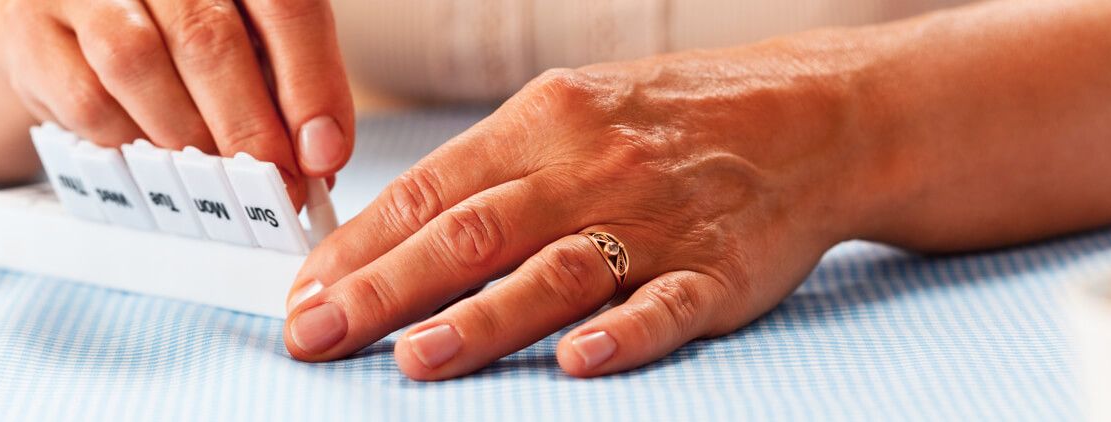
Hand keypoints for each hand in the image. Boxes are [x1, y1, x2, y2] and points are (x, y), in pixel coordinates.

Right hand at [0, 0, 352, 204]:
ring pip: (139, 65)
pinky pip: (87, 100)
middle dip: (251, 127)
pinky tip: (155, 160)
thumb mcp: (239, 33)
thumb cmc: (171, 27)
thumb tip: (320, 153)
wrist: (57, 12)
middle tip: (277, 185)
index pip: (285, 5)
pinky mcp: (28, 28)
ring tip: (220, 180)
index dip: (312, 84)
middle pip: (210, 37)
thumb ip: (280, 78)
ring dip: (189, 136)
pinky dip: (131, 142)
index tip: (324, 153)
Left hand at [282, 49, 877, 378]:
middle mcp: (589, 170)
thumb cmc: (663, 122)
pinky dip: (623, 335)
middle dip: (385, 289)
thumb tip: (385, 237)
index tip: (303, 295)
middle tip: (317, 334)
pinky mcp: (718, 271)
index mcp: (541, 125)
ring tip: (414, 358)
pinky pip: (667, 306)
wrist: (807, 117)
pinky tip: (578, 361)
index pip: (429, 190)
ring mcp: (655, 222)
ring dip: (482, 319)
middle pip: (473, 232)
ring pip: (556, 272)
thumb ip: (486, 174)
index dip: (359, 247)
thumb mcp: (567, 114)